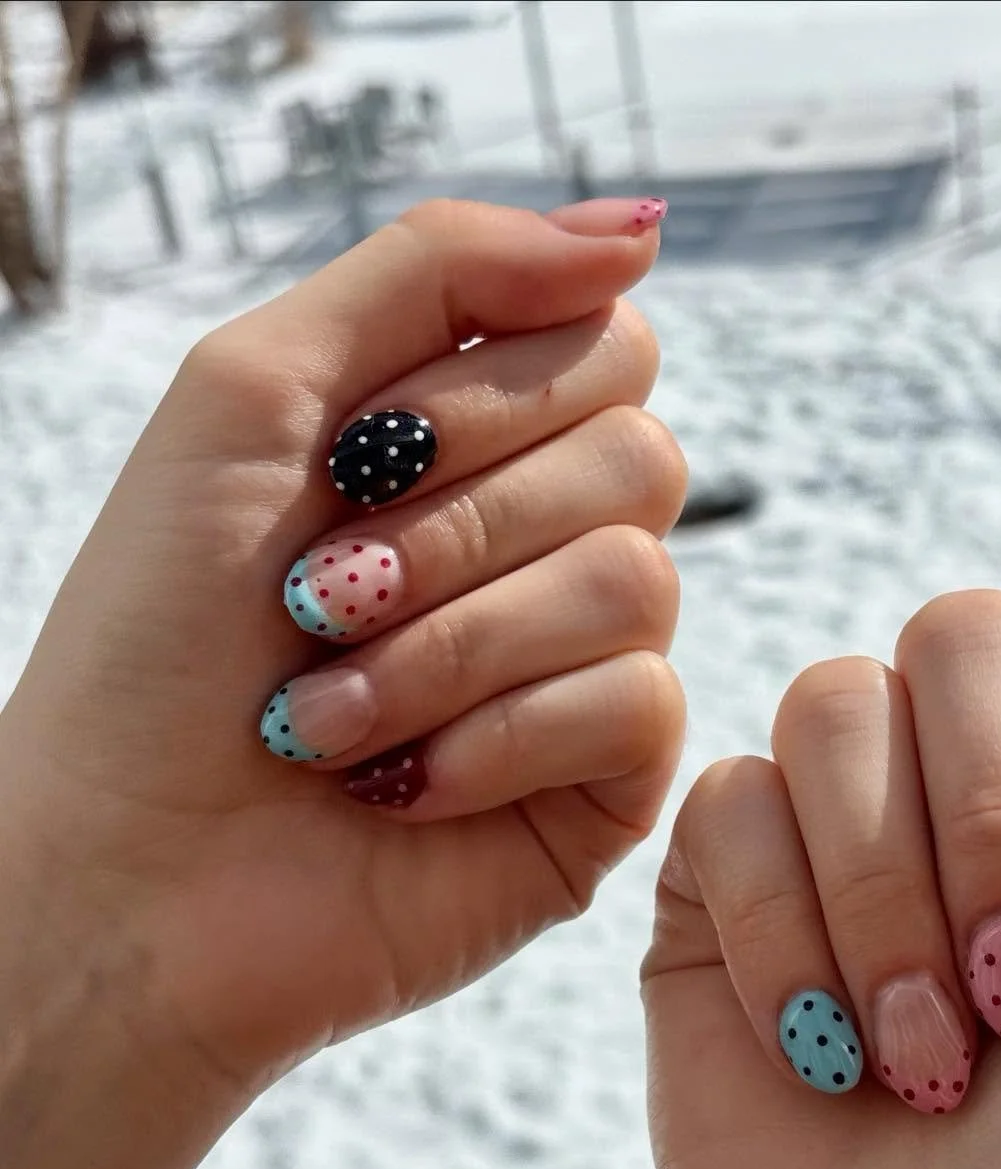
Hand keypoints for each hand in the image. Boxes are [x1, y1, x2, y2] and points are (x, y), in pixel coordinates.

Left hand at [0, 197, 684, 1168]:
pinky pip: (639, 705)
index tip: (360, 459)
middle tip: (321, 598)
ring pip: (638, 581)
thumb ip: (440, 270)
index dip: (497, 393)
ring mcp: (591, 667)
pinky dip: (494, 739)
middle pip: (641, 453)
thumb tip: (642, 229)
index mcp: (487, 453)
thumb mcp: (260, 390)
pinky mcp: (610, 783)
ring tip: (332, 716)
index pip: (608, 347)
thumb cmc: (163, 638)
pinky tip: (403, 787)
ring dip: (452, 644)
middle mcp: (555, 548)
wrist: (125, 875)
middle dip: (461, 526)